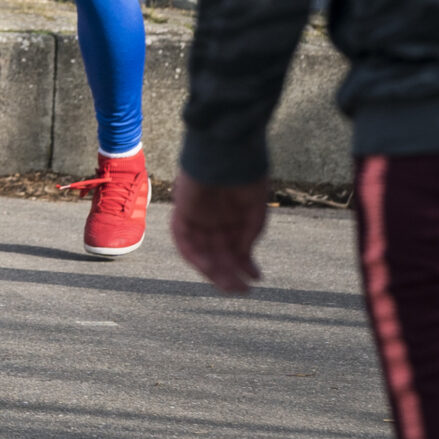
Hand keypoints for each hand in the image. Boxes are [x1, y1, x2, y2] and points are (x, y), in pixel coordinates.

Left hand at [172, 171, 270, 294]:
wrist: (228, 148)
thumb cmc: (245, 173)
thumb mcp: (255, 208)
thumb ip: (249, 233)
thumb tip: (243, 258)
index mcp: (231, 214)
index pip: (233, 245)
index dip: (244, 264)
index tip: (257, 278)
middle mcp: (212, 217)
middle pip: (217, 252)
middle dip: (230, 273)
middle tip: (243, 290)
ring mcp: (196, 214)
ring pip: (201, 250)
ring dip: (214, 270)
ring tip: (230, 286)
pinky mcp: (182, 210)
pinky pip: (183, 239)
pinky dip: (194, 255)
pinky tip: (210, 269)